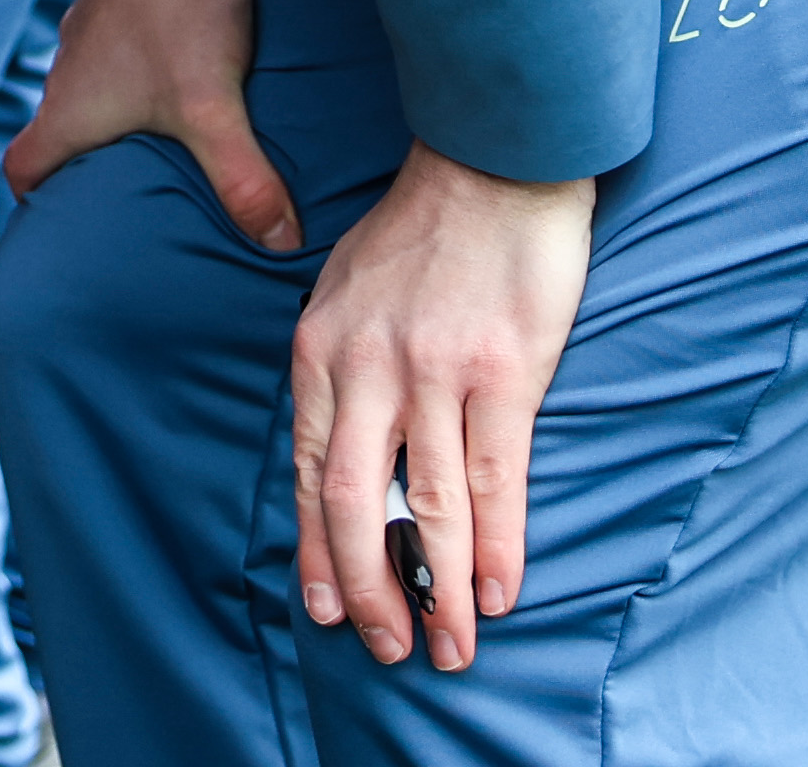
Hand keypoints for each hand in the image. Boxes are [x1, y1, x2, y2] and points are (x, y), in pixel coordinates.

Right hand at [5, 0, 295, 248]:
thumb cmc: (178, 6)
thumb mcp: (212, 104)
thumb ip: (243, 179)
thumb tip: (278, 243)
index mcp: (68, 110)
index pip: (23, 171)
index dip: (37, 206)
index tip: (66, 227)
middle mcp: (67, 75)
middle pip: (59, 139)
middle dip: (89, 173)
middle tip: (135, 205)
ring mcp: (89, 38)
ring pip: (91, 98)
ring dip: (120, 124)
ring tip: (173, 152)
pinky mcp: (117, 10)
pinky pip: (119, 63)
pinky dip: (143, 84)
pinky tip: (189, 86)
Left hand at [291, 145, 593, 674]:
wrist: (492, 159)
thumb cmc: (422, 232)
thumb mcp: (343, 290)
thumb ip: (338, 367)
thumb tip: (337, 448)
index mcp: (320, 350)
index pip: (307, 472)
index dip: (318, 550)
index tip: (327, 608)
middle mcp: (366, 367)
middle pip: (354, 504)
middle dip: (369, 589)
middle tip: (387, 649)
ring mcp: (433, 372)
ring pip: (426, 506)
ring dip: (438, 590)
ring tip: (451, 646)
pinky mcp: (500, 372)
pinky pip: (492, 478)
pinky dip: (493, 546)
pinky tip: (494, 592)